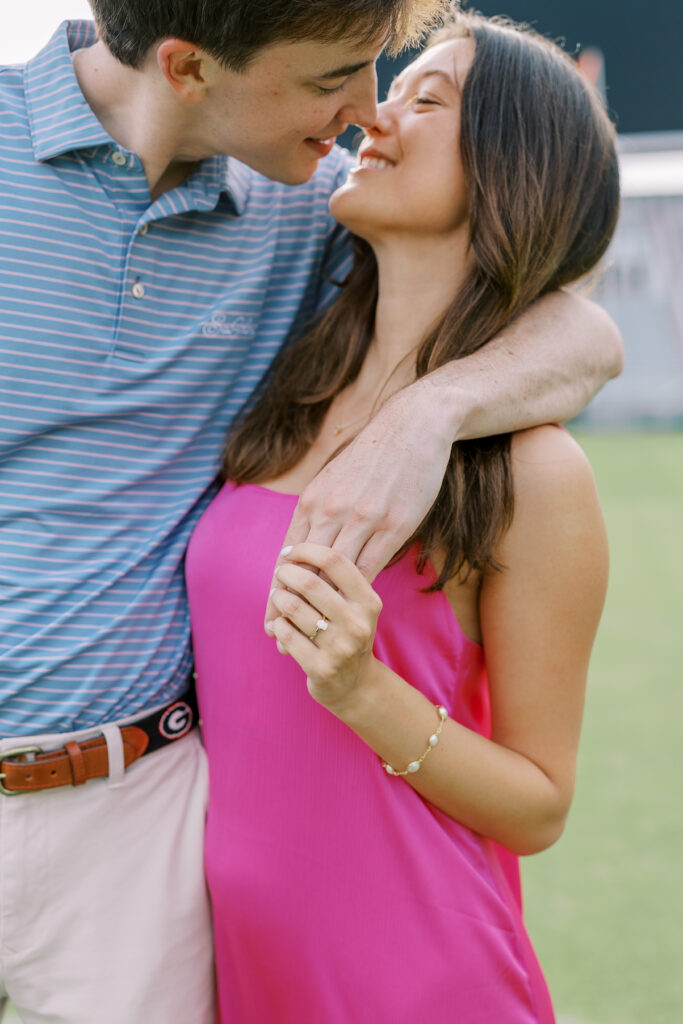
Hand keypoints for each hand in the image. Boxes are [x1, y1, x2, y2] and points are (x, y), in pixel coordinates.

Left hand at [263, 379, 453, 626]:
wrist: (413, 426)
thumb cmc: (373, 454)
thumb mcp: (333, 478)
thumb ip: (318, 510)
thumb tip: (304, 539)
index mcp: (313, 500)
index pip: (287, 555)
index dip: (276, 589)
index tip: (268, 615)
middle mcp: (332, 511)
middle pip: (303, 571)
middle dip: (287, 606)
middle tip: (274, 636)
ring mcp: (363, 520)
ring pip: (332, 576)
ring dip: (319, 607)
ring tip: (310, 634)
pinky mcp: (393, 526)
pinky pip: (369, 568)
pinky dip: (355, 594)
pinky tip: (349, 613)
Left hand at [266, 543, 382, 715]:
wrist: (356, 685)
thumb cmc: (347, 635)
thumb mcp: (355, 607)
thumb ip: (333, 581)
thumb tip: (293, 552)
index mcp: (369, 602)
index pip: (336, 561)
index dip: (307, 550)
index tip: (291, 551)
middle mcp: (358, 624)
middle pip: (310, 583)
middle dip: (287, 573)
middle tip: (281, 573)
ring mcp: (340, 648)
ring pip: (293, 608)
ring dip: (278, 598)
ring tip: (278, 597)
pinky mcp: (321, 668)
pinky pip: (286, 634)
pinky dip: (277, 624)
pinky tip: (279, 624)